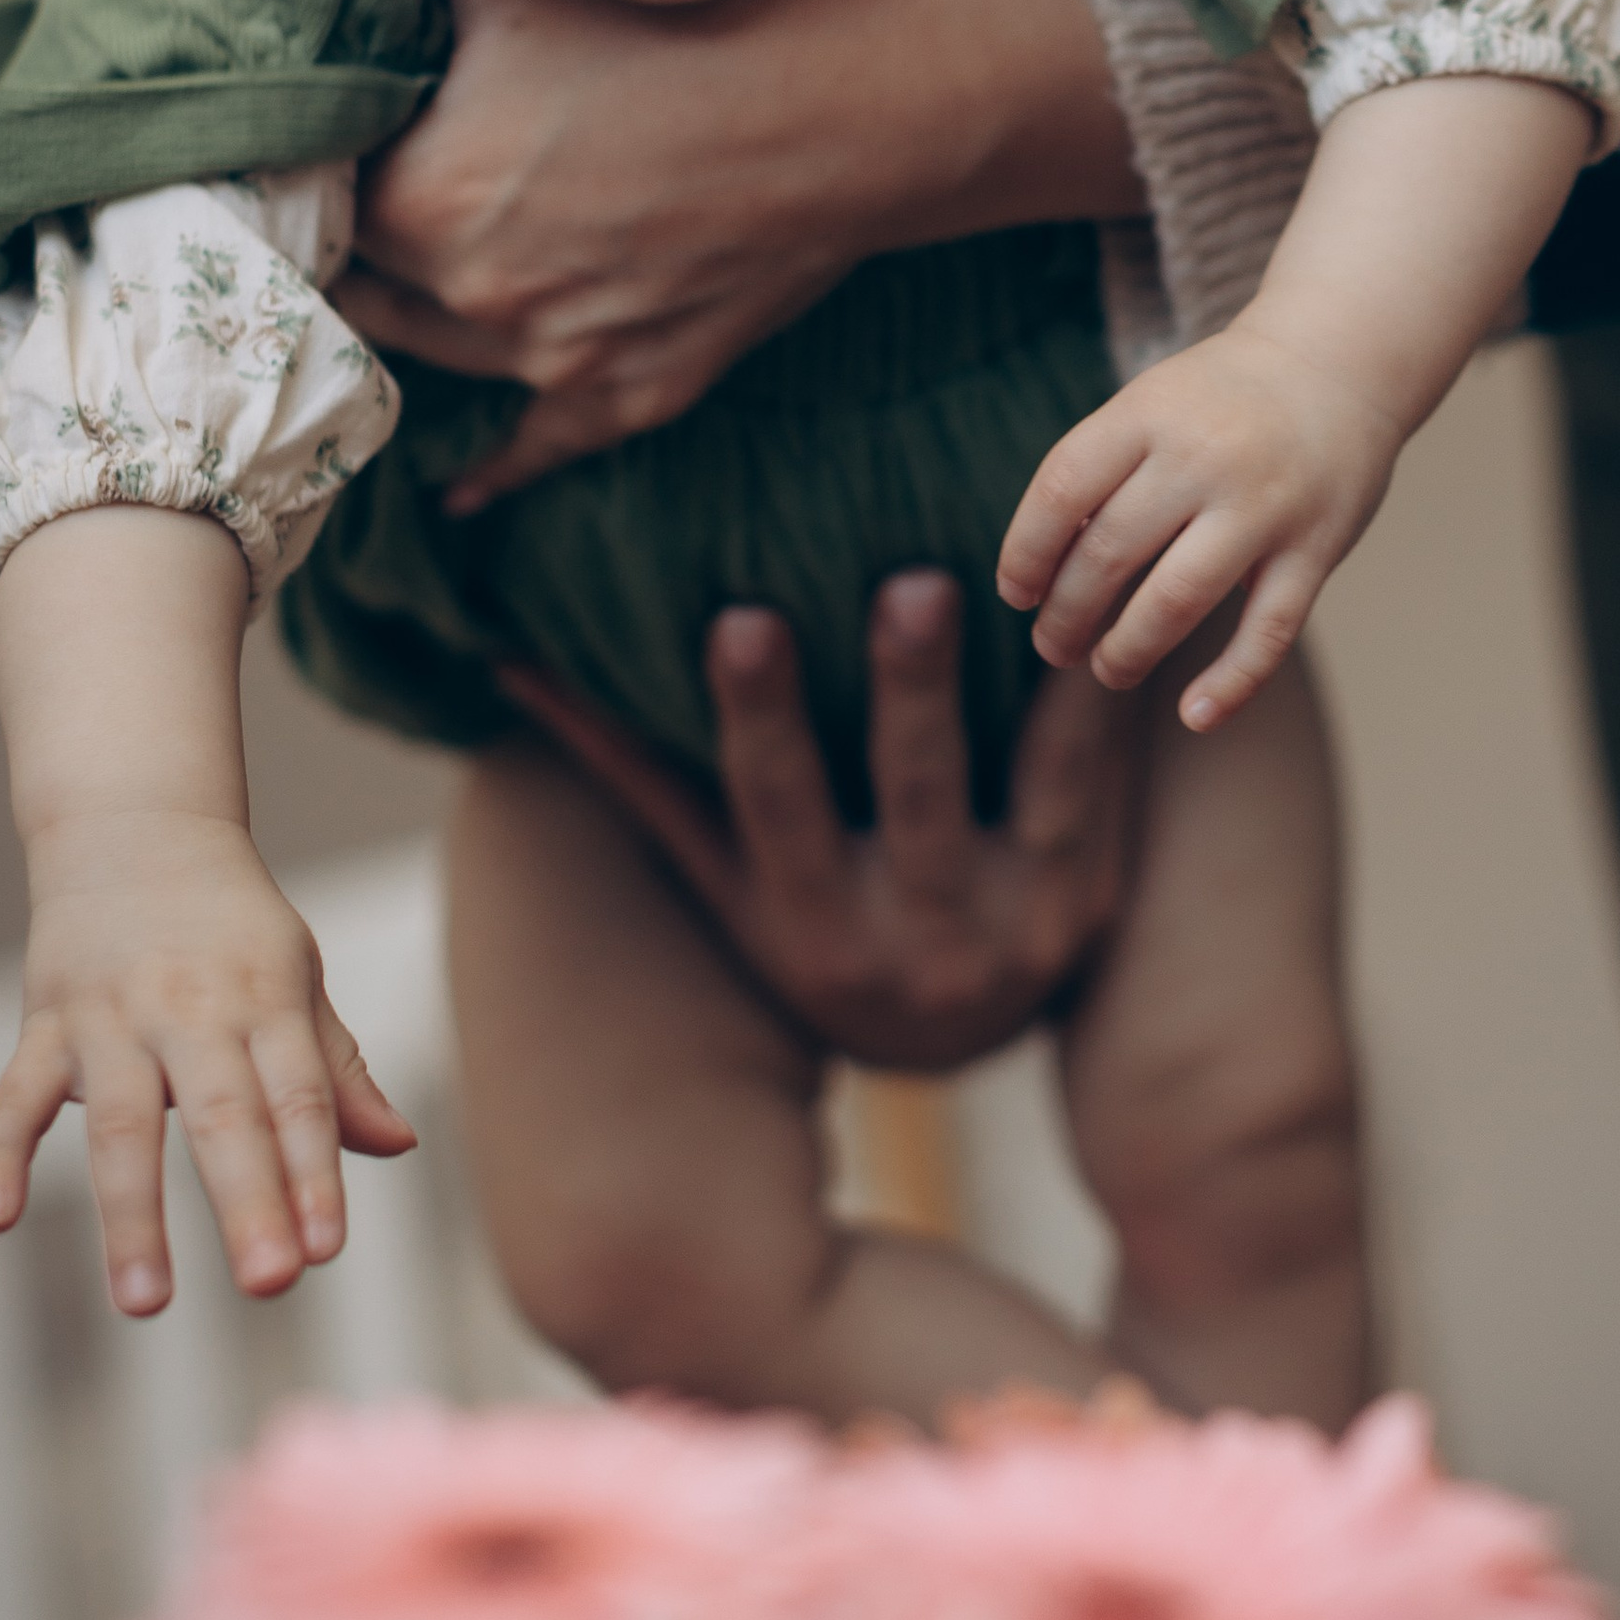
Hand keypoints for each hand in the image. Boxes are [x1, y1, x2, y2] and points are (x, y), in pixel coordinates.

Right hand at [0, 812, 415, 1314]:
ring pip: (121, 1124)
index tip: (325, 1250)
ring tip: (145, 1302)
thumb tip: (399, 1145)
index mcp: (265, 1001)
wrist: (137, 828)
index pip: (298, 1098)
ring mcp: (113, 1017)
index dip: (314, 1174)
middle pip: (222, 1117)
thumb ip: (336, 1071)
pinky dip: (1, 1156)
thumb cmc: (234, 927)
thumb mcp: (298, 980)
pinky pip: (18, 1096)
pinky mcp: (47, 1022)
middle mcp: (191, 1010)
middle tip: (271, 1285)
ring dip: (132, 1215)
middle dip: (247, 1203)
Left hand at [165, 0, 1143, 505]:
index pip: (296, 195)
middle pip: (359, 281)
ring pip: (438, 349)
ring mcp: (563, 359)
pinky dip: (501, 449)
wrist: (874, 97)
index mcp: (421, 197)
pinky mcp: (640, 392)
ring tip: (426, 258)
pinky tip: (465, 474)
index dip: (288, 158)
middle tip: (361, 177)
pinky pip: (538, 440)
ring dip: (423, 308)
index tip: (291, 127)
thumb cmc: (686, 6)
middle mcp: (480, 299)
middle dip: (354, 232)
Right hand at [498, 573, 1144, 1071]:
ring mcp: (1019, 923)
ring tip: (1026, 593)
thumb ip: (636, 772)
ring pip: (1027, 791)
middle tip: (915, 582)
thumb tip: (509, 664)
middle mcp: (915, 940)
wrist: (955, 1037)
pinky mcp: (1095, 895)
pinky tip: (1110, 617)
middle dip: (912, 693)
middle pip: (915, 799)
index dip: (761, 719)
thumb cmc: (808, 922)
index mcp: (805, 930)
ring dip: (1033, 689)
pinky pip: (1105, 787)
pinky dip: (1107, 703)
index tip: (740, 619)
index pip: (776, 812)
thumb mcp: (722, 879)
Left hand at [998, 318, 1400, 730]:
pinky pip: (1269, 631)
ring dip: (1127, 651)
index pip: (1061, 491)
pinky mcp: (1316, 548)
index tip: (1017, 595)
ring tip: (1108, 669)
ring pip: (1176, 601)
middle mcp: (1202, 457)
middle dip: (1067, 616)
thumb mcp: (1152, 403)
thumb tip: (1045, 567)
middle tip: (1055, 646)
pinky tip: (1194, 714)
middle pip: (1108, 554)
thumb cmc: (1223, 398)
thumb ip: (1102, 469)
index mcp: (1148, 413)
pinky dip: (1231, 683)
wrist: (1337, 363)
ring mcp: (1263, 506)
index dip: (1026, 554)